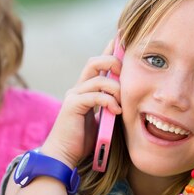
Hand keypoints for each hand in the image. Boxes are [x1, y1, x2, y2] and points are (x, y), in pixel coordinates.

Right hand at [40, 41, 122, 167]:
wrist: (65, 156)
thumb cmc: (84, 140)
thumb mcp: (103, 119)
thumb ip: (111, 105)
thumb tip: (129, 97)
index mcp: (85, 90)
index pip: (98, 64)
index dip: (109, 50)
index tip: (122, 39)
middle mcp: (78, 88)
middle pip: (94, 62)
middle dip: (113, 62)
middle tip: (126, 73)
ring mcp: (74, 95)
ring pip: (98, 78)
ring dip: (116, 88)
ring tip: (123, 103)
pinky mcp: (72, 105)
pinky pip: (95, 96)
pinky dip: (109, 101)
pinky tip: (116, 111)